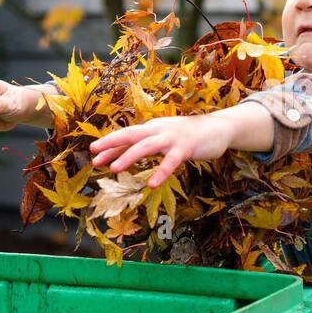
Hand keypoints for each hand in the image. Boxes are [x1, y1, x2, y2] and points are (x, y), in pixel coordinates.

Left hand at [89, 114, 234, 187]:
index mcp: (152, 128)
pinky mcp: (186, 148)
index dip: (110, 144)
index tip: (93, 154)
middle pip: (131, 135)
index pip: (127, 136)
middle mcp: (158, 129)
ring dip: (129, 156)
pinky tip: (151, 184)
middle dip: (111, 143)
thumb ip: (147, 145)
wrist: (218, 128)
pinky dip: (160, 172)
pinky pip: (170, 162)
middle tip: (95, 155)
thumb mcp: (164, 138)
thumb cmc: (188, 135)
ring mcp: (172, 138)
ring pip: (146, 146)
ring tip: (114, 168)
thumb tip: (126, 155)